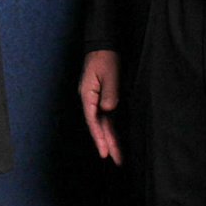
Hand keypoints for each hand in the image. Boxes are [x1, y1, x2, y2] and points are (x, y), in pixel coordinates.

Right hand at [78, 49, 122, 165]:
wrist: (103, 45)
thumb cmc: (104, 58)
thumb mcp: (109, 74)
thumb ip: (109, 93)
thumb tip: (108, 110)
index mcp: (87, 95)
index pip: (92, 120)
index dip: (98, 137)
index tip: (104, 152)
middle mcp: (90, 100)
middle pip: (98, 126)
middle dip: (107, 143)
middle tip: (115, 160)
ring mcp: (96, 100)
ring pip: (104, 124)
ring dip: (110, 139)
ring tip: (118, 156)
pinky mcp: (104, 98)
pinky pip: (108, 117)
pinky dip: (112, 129)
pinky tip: (116, 139)